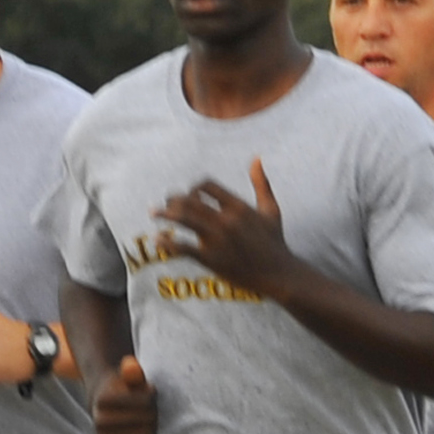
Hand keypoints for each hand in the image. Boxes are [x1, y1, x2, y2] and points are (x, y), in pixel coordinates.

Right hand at [93, 355, 158, 433]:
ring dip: (152, 428)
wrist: (103, 407)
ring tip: (143, 421)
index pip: (148, 401)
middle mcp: (99, 421)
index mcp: (103, 400)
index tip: (145, 391)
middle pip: (150, 420)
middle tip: (147, 409)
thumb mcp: (129, 375)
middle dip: (154, 412)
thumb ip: (132, 369)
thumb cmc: (124, 389)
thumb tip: (131, 365)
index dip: (152, 394)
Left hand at [152, 163, 297, 292]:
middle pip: (190, 200)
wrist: (279, 275)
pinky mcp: (211, 259)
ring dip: (165, 215)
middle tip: (163, 205)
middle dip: (173, 200)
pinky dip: (166, 243)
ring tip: (154, 214)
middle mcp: (226, 220)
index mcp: (238, 206)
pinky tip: (157, 240)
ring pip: (183, 219)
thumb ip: (261, 183)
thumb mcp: (271, 210)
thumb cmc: (275, 242)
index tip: (190, 197)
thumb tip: (257, 158)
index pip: (206, 186)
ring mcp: (218, 240)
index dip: (194, 188)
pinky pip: (182, 248)